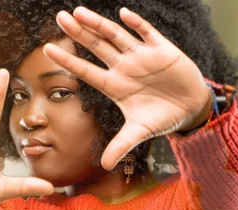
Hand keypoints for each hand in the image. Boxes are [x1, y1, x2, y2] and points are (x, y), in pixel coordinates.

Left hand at [43, 6, 211, 170]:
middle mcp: (123, 68)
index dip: (67, 60)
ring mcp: (142, 57)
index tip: (47, 49)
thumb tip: (104, 165)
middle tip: (60, 17)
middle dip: (79, 32)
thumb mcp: (139, 132)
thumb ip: (121, 145)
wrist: (190, 109)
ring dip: (99, 24)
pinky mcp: (163, 51)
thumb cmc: (161, 117)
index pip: (85, 70)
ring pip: (116, 36)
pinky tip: (123, 14)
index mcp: (114, 86)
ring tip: (79, 12)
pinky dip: (137, 24)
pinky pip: (148, 34)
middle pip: (96, 46)